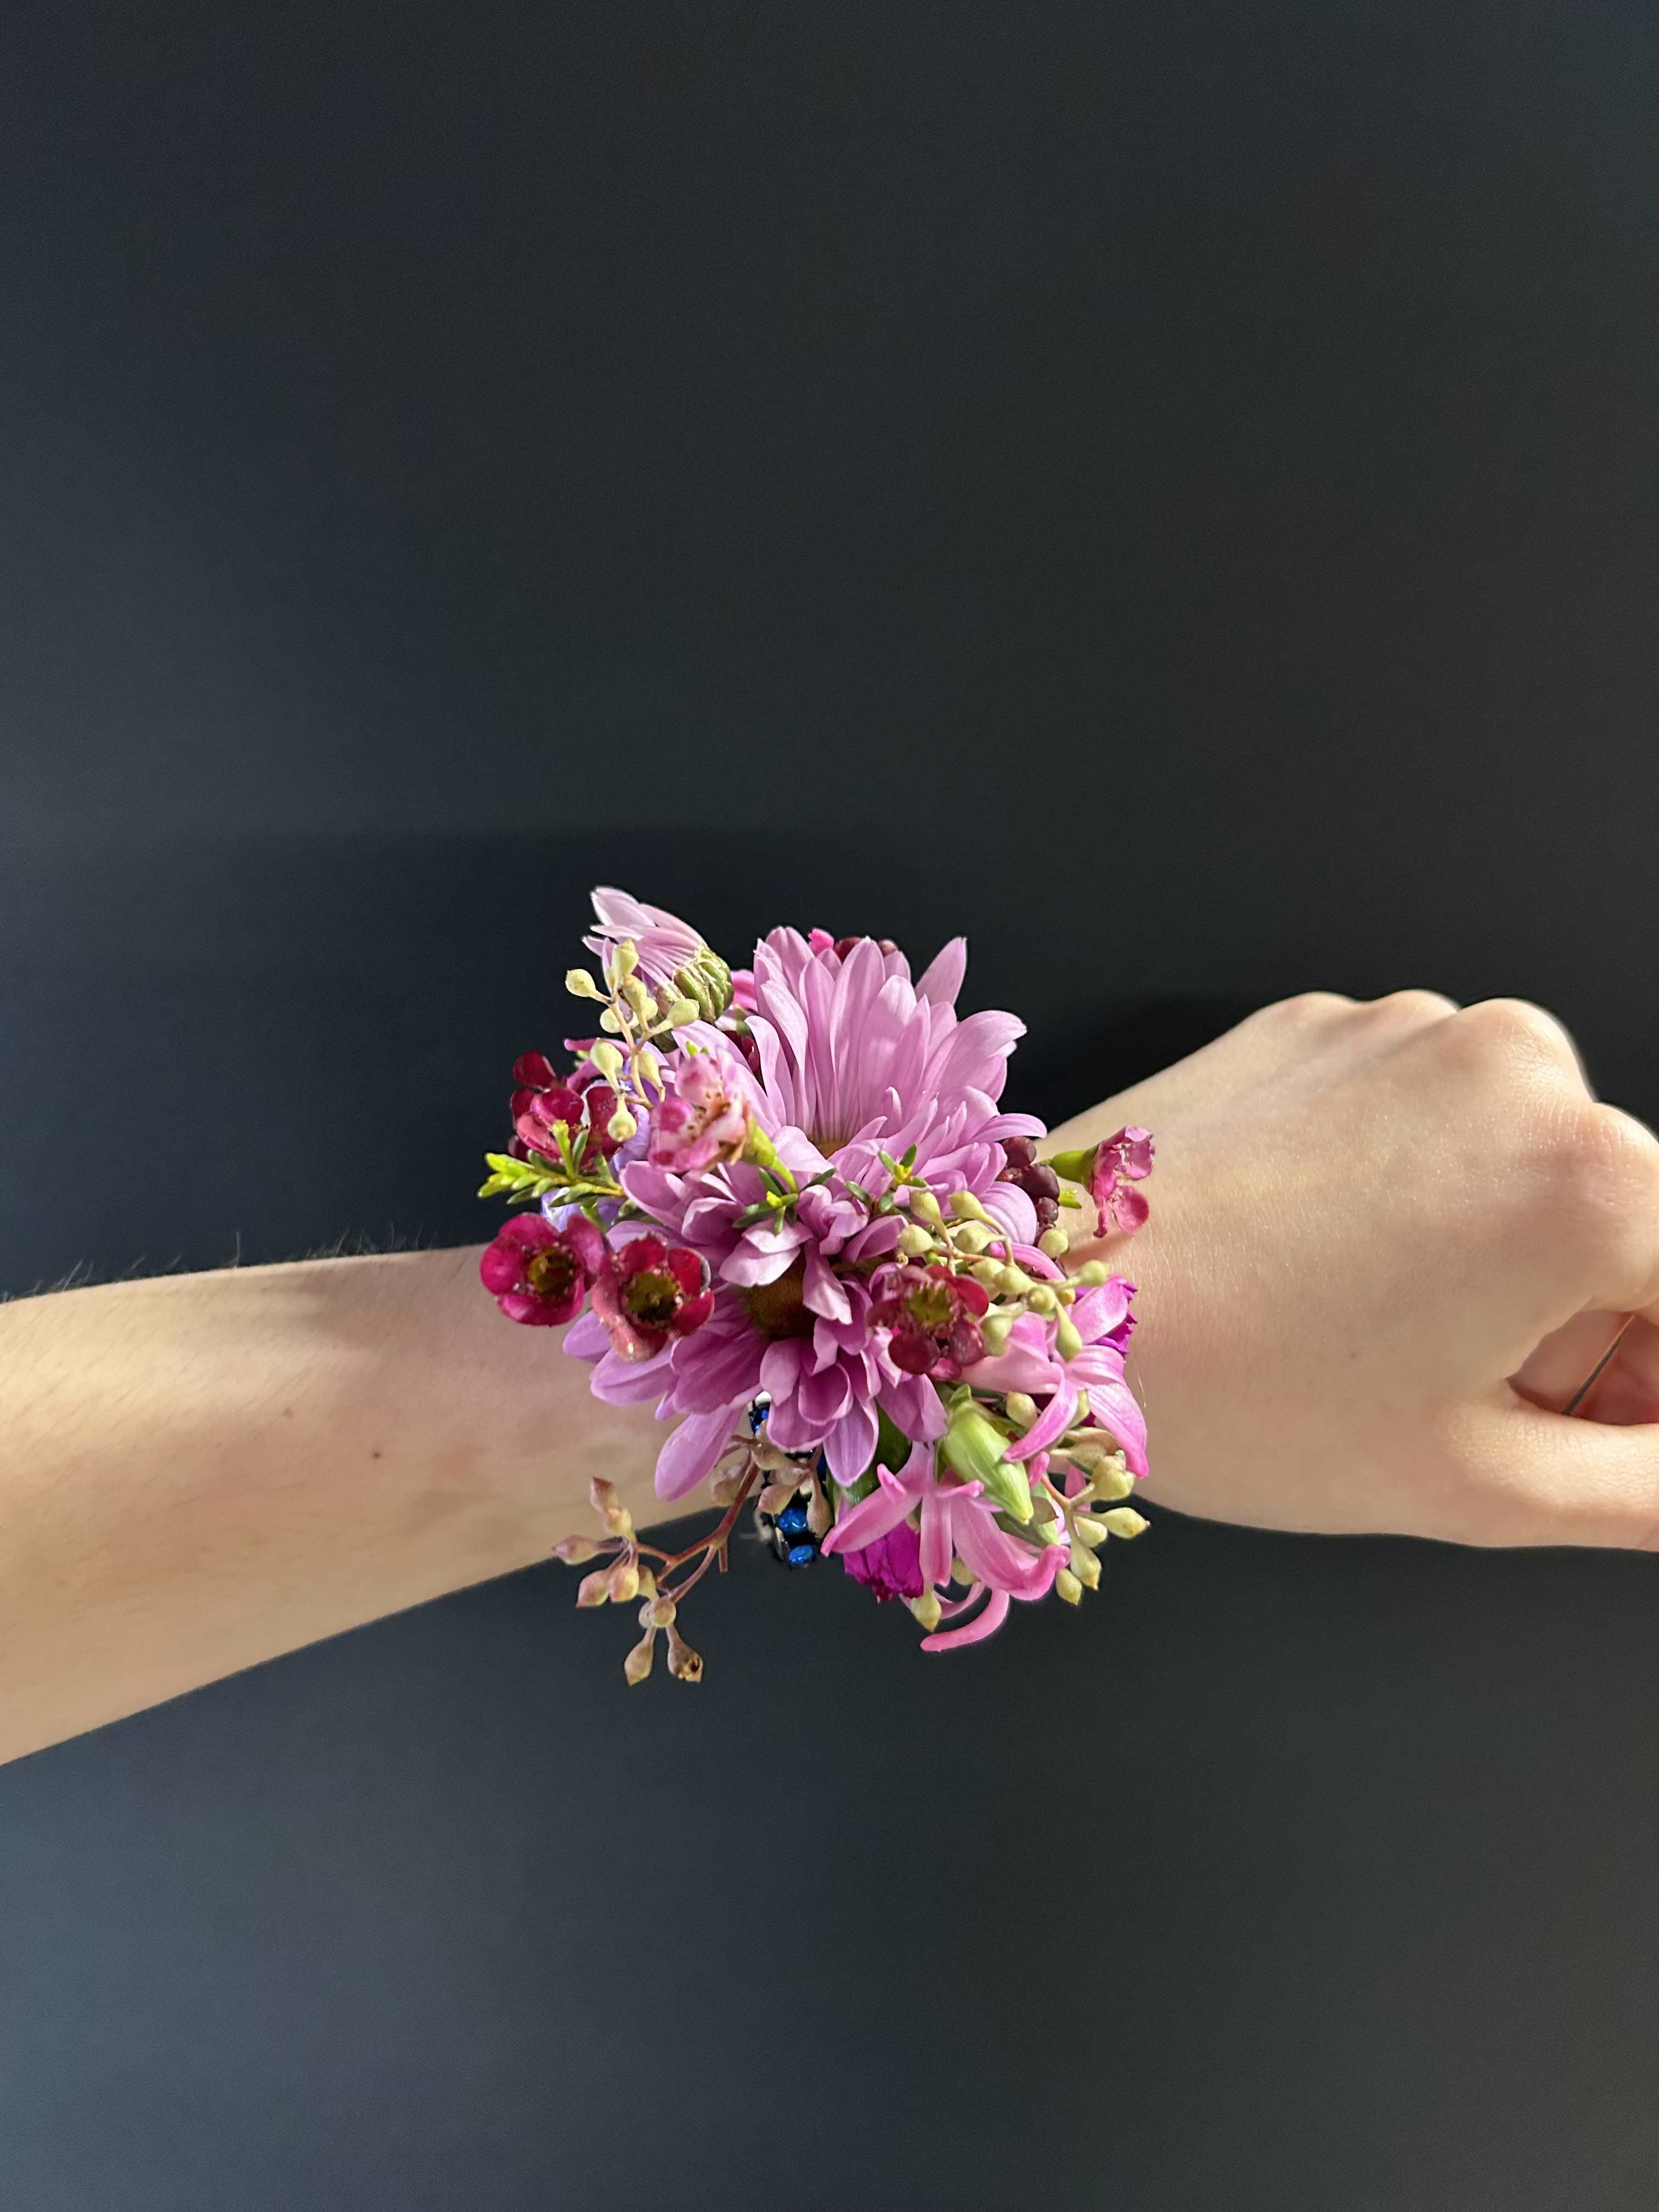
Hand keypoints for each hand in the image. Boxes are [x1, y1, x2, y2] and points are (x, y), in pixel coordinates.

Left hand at [1049, 993, 1658, 1548]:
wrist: (1034, 1308)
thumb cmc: (1245, 1400)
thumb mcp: (1483, 1481)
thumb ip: (1650, 1482)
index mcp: (1589, 1176)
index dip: (1654, 1382)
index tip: (1594, 1430)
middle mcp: (1518, 1064)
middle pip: (1626, 1222)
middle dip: (1589, 1327)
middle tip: (1484, 1410)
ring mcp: (1410, 1026)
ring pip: (1523, 1164)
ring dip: (1499, 1255)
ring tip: (1381, 1340)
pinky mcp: (1322, 1022)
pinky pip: (1420, 1116)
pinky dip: (1410, 1189)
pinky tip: (1321, 1264)